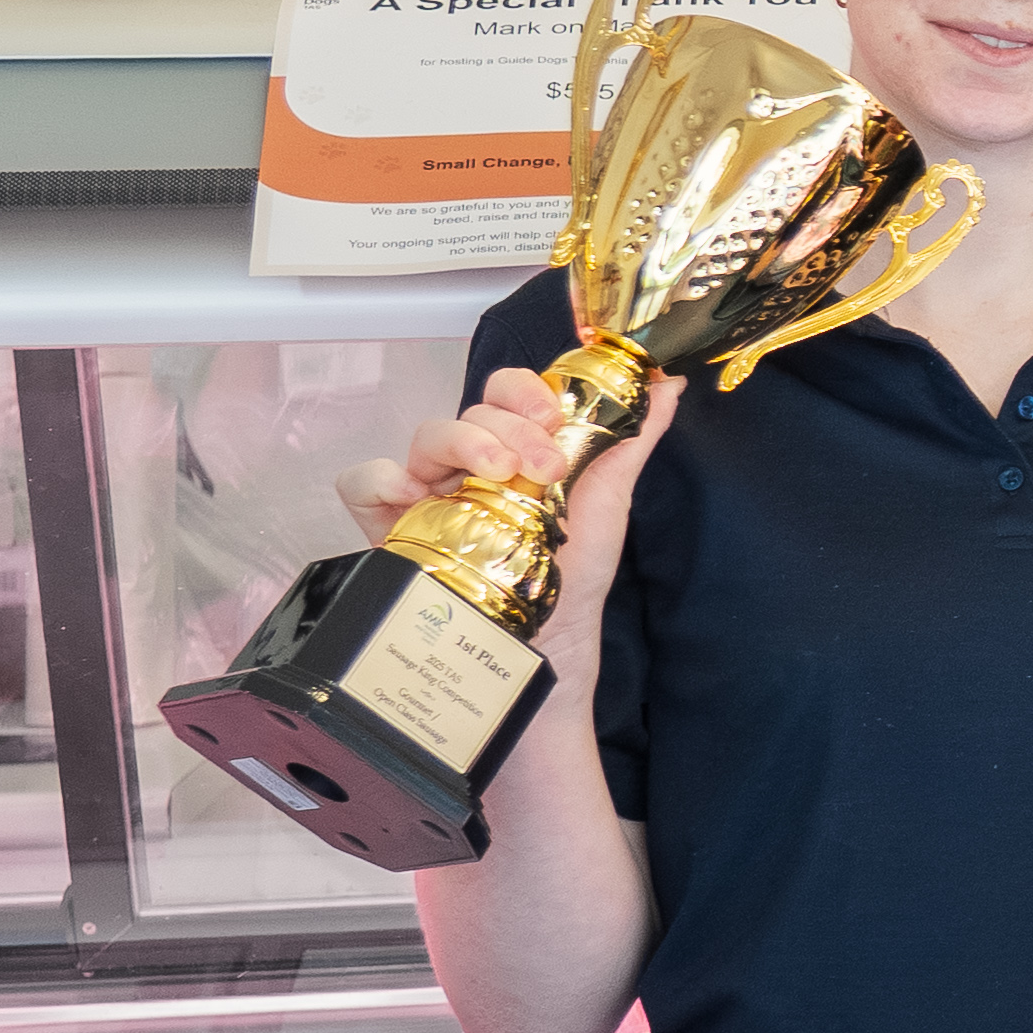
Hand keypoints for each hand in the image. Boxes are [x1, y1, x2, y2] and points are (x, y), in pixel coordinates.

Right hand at [335, 371, 656, 660]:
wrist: (545, 647)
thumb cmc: (572, 578)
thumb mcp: (609, 505)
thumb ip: (632, 443)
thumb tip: (670, 385)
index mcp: (517, 451)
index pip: (506, 393)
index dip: (525, 391)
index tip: (554, 415)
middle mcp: (468, 467)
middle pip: (471, 411)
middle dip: (511, 426)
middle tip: (543, 466)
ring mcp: (427, 494)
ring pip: (425, 435)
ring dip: (463, 442)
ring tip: (497, 475)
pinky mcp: (390, 528)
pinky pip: (362, 482)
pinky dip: (381, 477)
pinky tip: (416, 496)